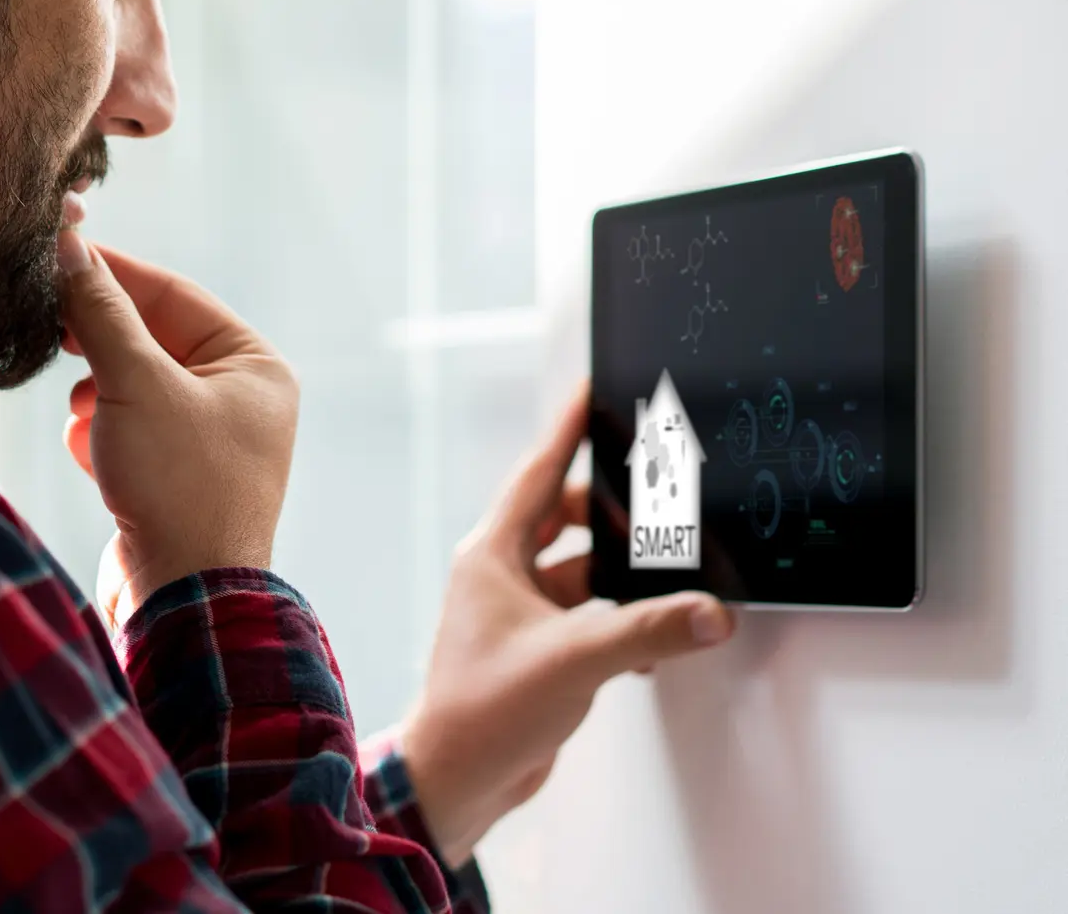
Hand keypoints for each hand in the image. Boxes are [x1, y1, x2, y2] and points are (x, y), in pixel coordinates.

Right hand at [56, 233, 297, 628]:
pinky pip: (130, 430)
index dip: (111, 271)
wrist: (182, 602)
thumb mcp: (134, 385)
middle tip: (48, 323)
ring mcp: (210, 442)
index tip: (57, 251)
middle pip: (153, 338)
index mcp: (254, 367)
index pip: (173, 294)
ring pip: (134, 385)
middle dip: (100, 341)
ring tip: (84, 412)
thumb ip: (99, 313)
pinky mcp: (176, 478)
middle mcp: (241, 400)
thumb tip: (69, 246)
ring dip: (97, 392)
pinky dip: (101, 432)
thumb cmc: (178, 486)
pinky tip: (89, 451)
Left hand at [399, 382, 735, 865]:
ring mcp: (519, 610)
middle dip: (615, 514)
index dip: (567, 431)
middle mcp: (502, 573)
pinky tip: (654, 642)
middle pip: (567, 516)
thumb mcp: (577, 659)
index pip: (538, 473)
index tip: (591, 391)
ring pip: (582, 567)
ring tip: (670, 579)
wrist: (460, 777)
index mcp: (492, 554)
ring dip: (623, 576)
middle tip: (660, 511)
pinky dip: (620, 617)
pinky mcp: (538, 646)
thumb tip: (708, 611)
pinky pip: (588, 612)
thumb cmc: (484, 711)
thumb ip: (648, 631)